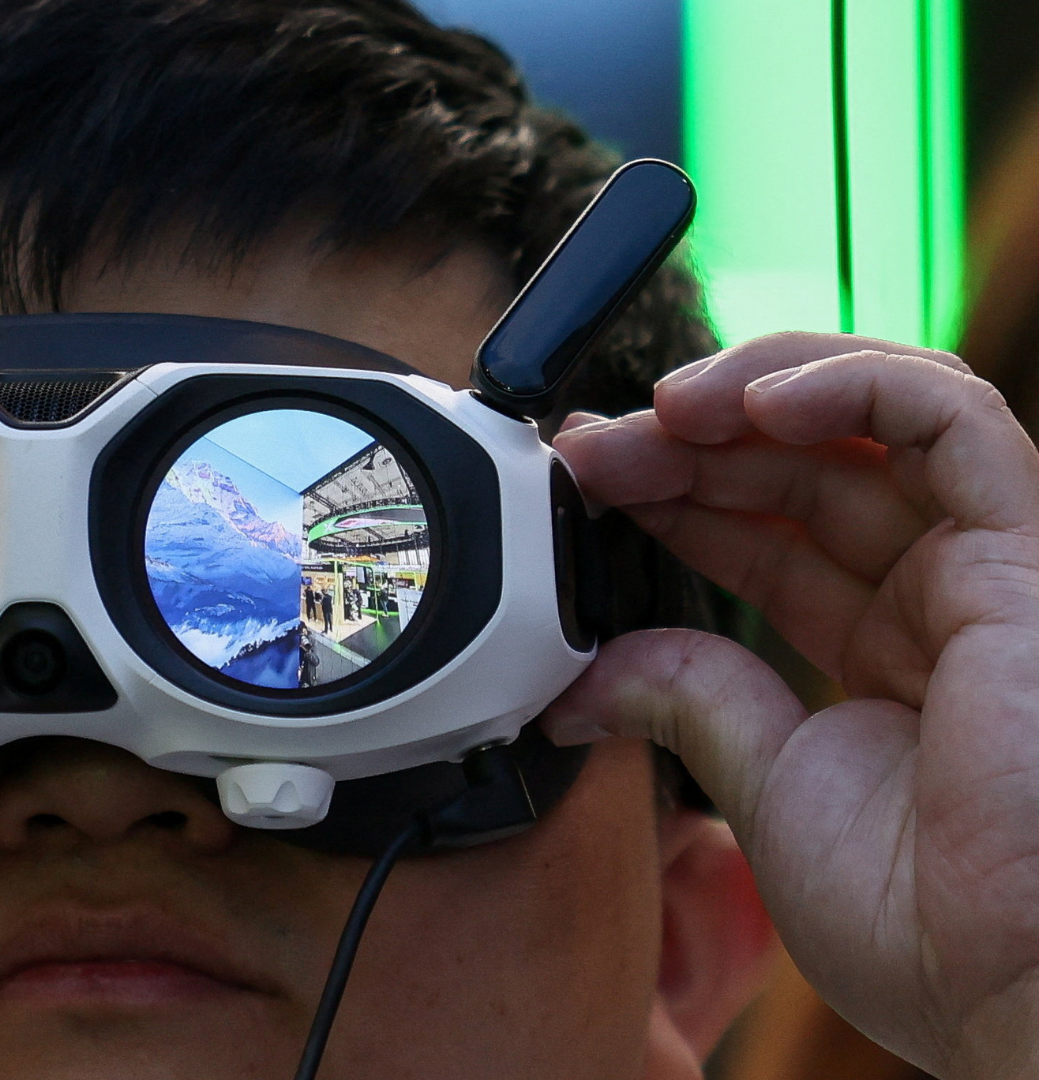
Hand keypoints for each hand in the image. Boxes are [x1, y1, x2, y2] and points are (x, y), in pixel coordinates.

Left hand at [549, 333, 1038, 1078]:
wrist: (1008, 977)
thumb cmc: (922, 920)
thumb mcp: (765, 783)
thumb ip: (688, 698)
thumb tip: (576, 679)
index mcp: (884, 660)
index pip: (766, 537)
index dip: (673, 496)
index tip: (582, 484)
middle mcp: (936, 602)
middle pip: (802, 470)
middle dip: (685, 445)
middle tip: (589, 448)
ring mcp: (984, 571)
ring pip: (874, 418)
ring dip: (753, 394)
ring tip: (659, 412)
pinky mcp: (1024, 552)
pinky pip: (950, 419)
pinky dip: (849, 384)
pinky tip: (754, 403)